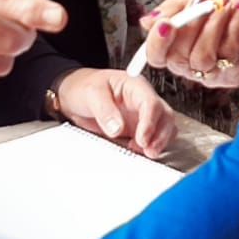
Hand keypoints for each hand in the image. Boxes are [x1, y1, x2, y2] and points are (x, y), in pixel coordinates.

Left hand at [55, 68, 176, 156]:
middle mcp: (142, 100)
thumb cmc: (84, 86)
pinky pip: (153, 137)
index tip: (142, 139)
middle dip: (161, 134)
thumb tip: (117, 128)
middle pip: (164, 115)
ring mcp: (141, 115)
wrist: (73, 96)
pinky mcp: (137, 128)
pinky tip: (139, 151)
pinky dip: (152, 145)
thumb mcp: (91, 93)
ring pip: (165, 127)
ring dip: (160, 141)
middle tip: (149, 150)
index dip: (150, 122)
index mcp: (135, 85)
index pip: (151, 102)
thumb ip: (104, 109)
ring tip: (148, 153)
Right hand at [138, 0, 238, 88]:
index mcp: (179, 50)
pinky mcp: (237, 72)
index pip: (157, 56)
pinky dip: (234, 26)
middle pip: (177, 58)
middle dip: (190, 25)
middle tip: (205, 0)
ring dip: (214, 25)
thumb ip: (174, 10)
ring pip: (202, 57)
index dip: (156, 43)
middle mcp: (193, 67)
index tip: (166, 22)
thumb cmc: (235, 7)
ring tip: (226, 4)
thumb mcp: (201, 1)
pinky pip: (228, 54)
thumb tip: (146, 21)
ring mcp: (215, 73)